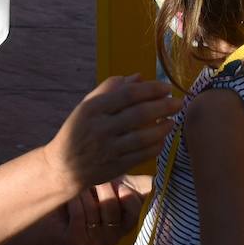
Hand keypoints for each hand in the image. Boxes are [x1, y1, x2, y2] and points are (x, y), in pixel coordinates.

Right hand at [45, 76, 178, 198]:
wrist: (64, 167)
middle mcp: (100, 128)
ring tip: (172, 121)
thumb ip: (110, 90)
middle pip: (139, 114)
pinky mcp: (116, 167)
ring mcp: (108, 149)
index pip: (128, 95)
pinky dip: (156, 146)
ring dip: (163, 128)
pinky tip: (162, 139)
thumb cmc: (79, 131)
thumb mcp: (87, 106)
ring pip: (143, 137)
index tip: (167, 88)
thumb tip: (139, 77)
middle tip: (179, 102)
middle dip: (164, 106)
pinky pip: (143, 155)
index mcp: (92, 109)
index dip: (151, 89)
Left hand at [58, 175, 148, 244]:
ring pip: (94, 210)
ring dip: (84, 193)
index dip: (128, 196)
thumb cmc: (89, 192)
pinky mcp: (77, 241)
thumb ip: (142, 185)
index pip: (137, 212)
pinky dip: (73, 201)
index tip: (119, 185)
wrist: (53, 204)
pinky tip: (70, 200)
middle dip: (102, 189)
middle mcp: (115, 236)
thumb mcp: (118, 185)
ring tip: (80, 191)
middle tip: (94, 183)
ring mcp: (96, 242)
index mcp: (127, 224)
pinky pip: (79, 214)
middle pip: (113, 208)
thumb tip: (164, 181)